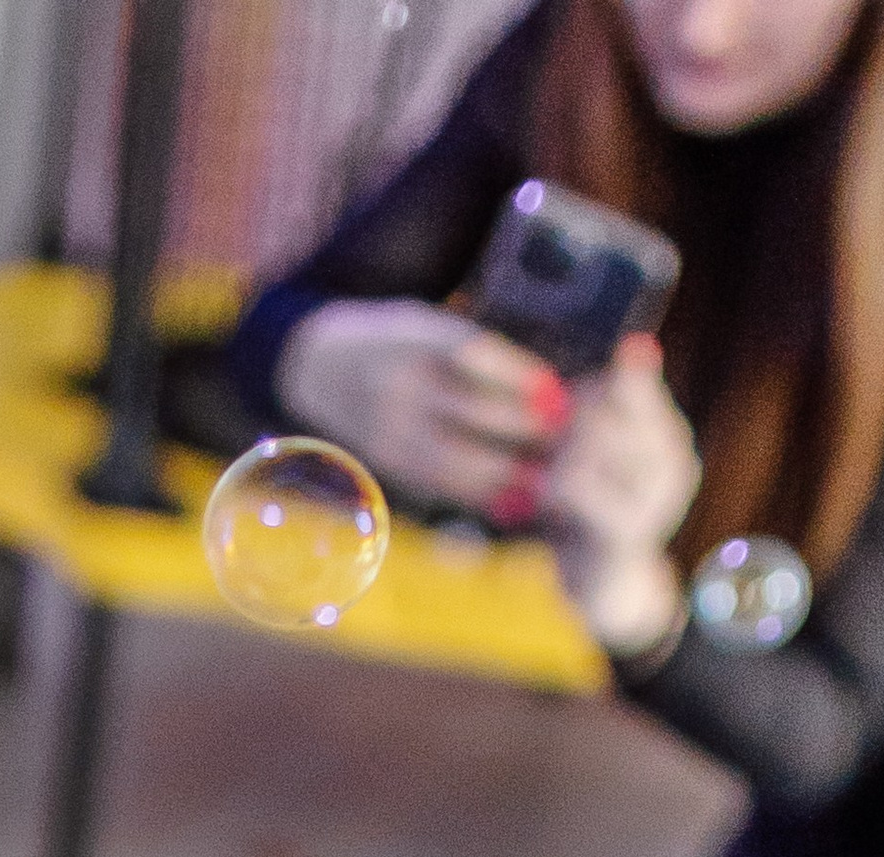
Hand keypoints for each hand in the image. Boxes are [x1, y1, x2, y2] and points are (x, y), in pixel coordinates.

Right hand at [278, 299, 569, 520]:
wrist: (317, 365)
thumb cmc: (396, 341)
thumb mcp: (427, 325)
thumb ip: (472, 354)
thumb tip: (544, 388)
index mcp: (414, 339)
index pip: (472, 358)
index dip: (518, 379)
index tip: (557, 395)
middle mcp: (397, 385)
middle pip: (468, 411)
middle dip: (522, 429)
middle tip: (566, 441)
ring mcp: (387, 427)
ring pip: (453, 458)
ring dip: (505, 474)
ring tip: (546, 483)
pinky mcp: (385, 460)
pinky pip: (436, 484)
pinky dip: (477, 497)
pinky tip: (511, 503)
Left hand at [537, 336, 700, 651]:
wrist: (607, 593)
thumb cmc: (596, 515)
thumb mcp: (608, 454)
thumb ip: (616, 405)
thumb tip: (637, 344)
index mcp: (671, 440)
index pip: (624, 384)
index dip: (584, 396)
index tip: (571, 427)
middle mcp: (674, 466)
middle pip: (599, 409)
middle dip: (561, 430)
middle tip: (547, 460)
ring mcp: (654, 501)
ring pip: (585, 442)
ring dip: (552, 460)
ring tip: (548, 485)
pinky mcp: (623, 532)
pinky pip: (575, 483)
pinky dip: (550, 487)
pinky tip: (546, 503)